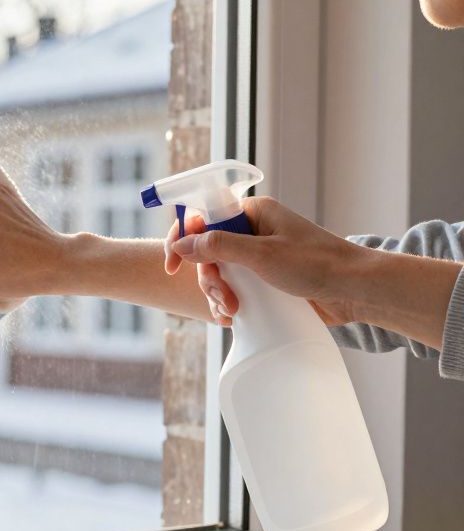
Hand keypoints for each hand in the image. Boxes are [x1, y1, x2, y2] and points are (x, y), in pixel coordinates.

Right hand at [164, 196, 366, 325]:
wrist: (356, 290)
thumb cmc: (318, 264)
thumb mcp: (262, 255)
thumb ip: (218, 246)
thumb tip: (181, 244)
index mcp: (253, 213)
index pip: (203, 218)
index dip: (182, 239)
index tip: (172, 265)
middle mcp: (253, 232)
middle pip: (207, 251)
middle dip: (208, 278)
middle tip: (222, 297)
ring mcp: (259, 257)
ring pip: (219, 273)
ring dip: (218, 294)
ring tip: (232, 311)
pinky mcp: (265, 279)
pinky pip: (234, 288)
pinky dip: (229, 302)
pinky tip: (233, 317)